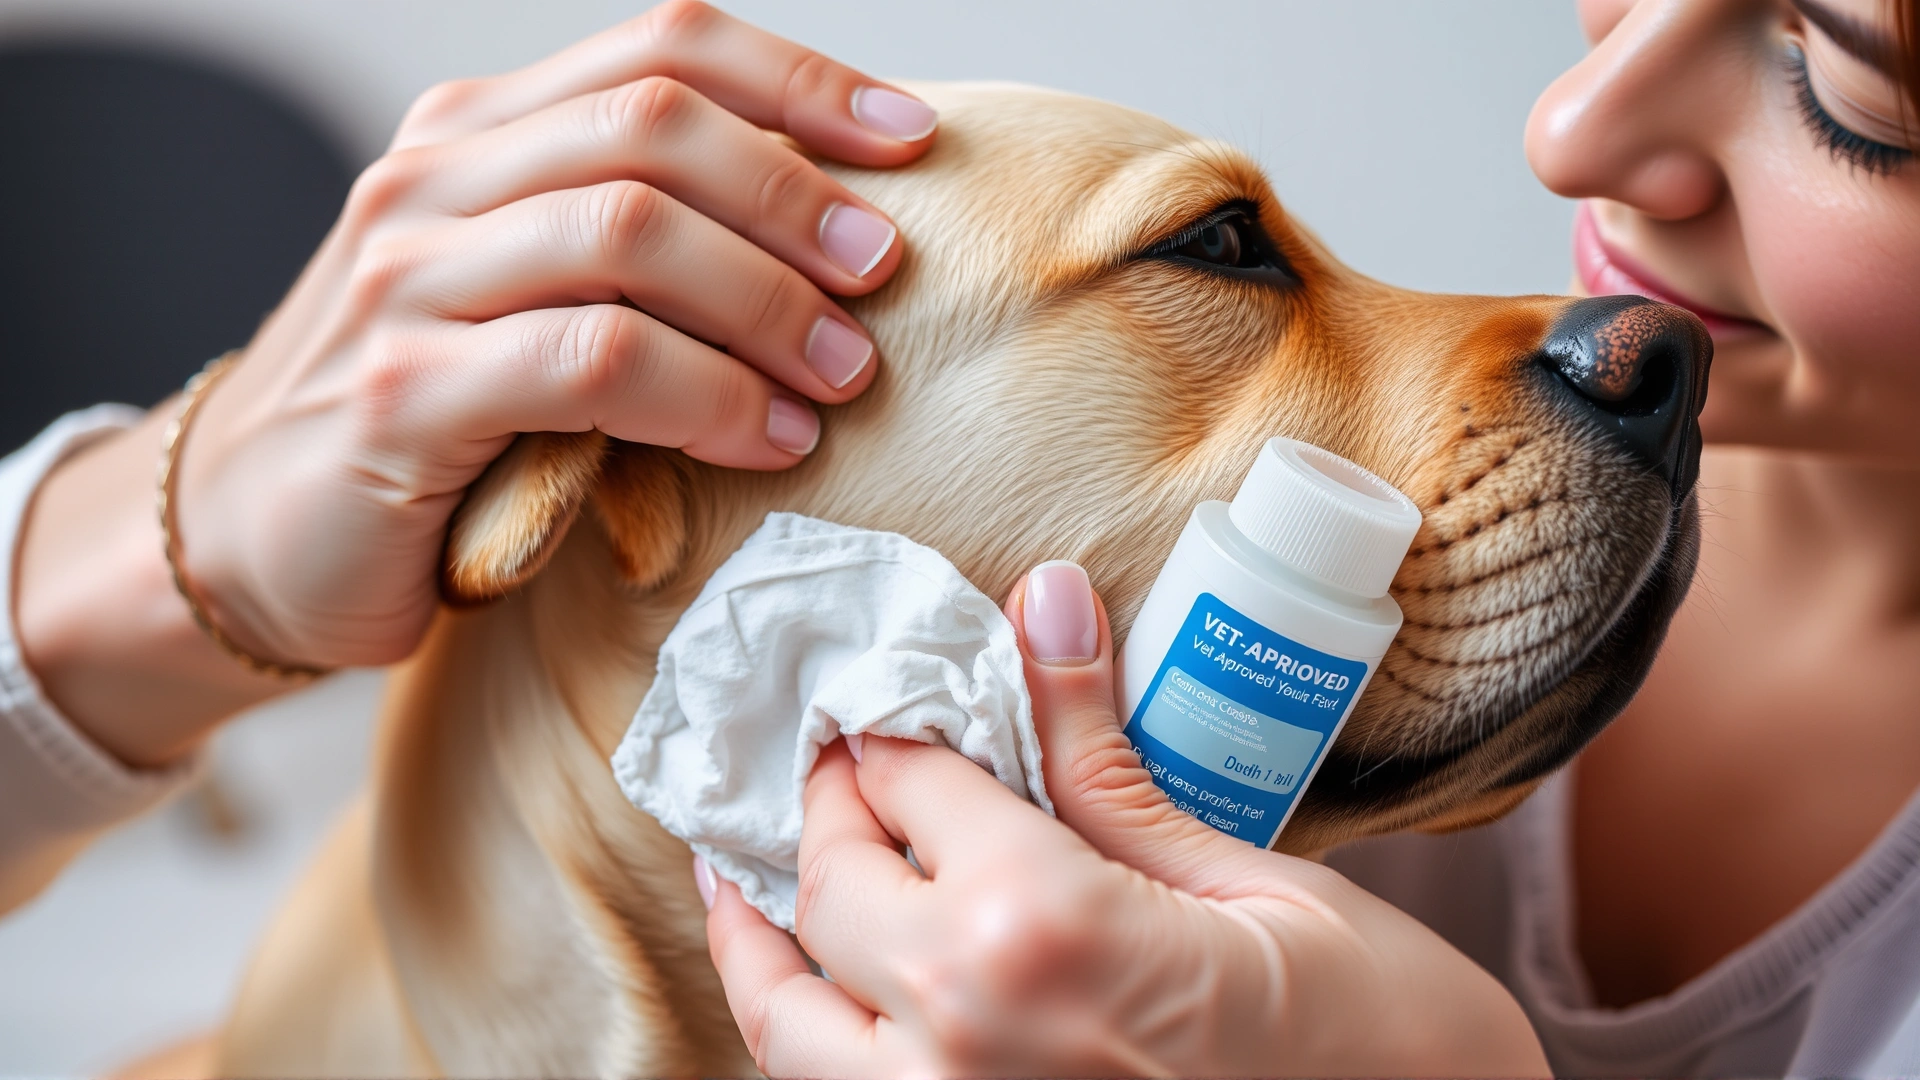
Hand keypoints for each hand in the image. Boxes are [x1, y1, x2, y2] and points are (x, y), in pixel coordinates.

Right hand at [16, 1, 935, 764]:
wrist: (244, 534)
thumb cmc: (423, 416)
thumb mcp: (522, 296)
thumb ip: (630, 244)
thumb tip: (826, 228)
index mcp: (475, 134)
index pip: (660, 50)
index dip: (801, 83)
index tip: (909, 138)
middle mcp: (433, 183)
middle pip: (656, 128)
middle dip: (796, 195)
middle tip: (884, 271)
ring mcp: (406, 283)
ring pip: (628, 234)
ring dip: (767, 301)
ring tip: (845, 373)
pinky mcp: (402, 398)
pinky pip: (591, 361)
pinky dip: (706, 395)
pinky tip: (768, 438)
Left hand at [703, 562, 1549, 1077]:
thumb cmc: (1380, 1040)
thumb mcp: (1248, 880)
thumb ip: (1105, 760)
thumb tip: (1044, 608)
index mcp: (1042, 931)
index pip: (915, 786)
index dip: (898, 725)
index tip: (896, 694)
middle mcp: (963, 1035)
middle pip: (835, 883)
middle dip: (835, 803)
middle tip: (853, 757)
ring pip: (787, 1014)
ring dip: (767, 928)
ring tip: (756, 865)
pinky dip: (796, 1026)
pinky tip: (810, 980)